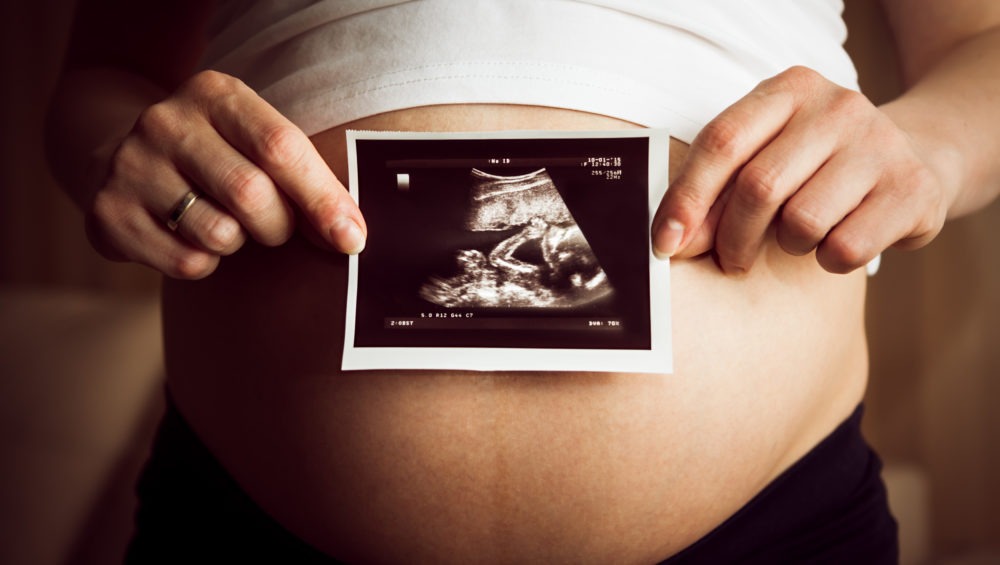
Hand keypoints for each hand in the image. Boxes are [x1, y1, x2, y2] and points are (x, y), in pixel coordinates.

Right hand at [85, 70, 365, 278]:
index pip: (281, 148)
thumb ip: (303, 176)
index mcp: (215, 94)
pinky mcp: (109, 213)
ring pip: (219, 235)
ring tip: (225, 223)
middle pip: (252, 195)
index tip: (352, 238)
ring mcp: (131, 166)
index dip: (323, 199)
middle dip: (280, 226)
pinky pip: (187, 263)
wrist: (120, 157)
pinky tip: (189, 235)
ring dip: (239, 244)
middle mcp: (167, 122)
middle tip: (274, 225)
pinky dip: (205, 262)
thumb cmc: (216, 156)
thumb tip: (350, 233)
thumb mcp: (254, 141)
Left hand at [651, 66, 948, 273]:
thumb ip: (719, 187)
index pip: (722, 142)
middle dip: (732, 237)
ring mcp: (881, 144)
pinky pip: (845, 248)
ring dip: (788, 246)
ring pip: (802, 222)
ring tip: (801, 235)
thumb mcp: (769, 153)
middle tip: (730, 260)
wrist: (918, 157)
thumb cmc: (818, 164)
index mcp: (790, 89)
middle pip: (758, 187)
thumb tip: (674, 241)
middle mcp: (839, 107)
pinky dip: (829, 259)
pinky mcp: (913, 189)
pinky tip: (838, 241)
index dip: (686, 198)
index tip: (665, 244)